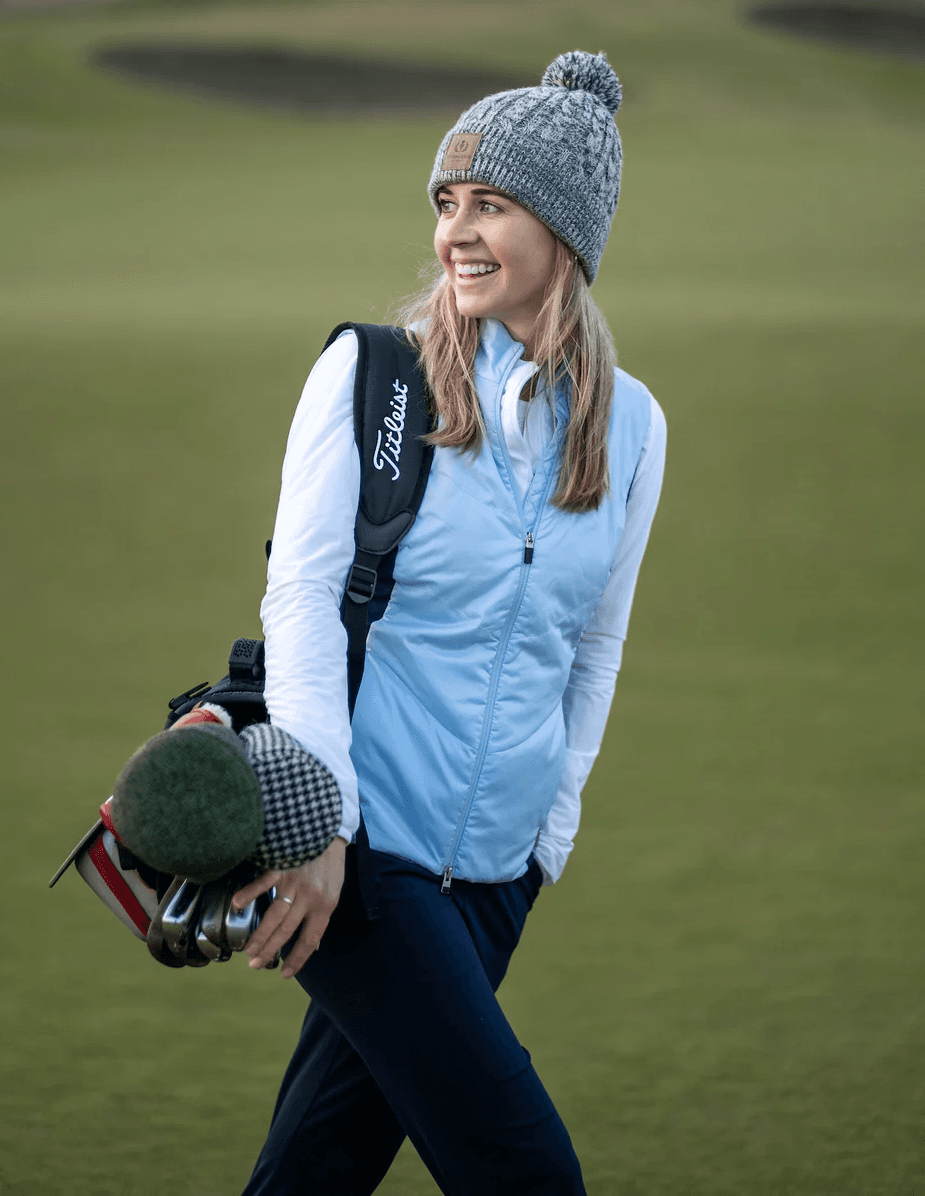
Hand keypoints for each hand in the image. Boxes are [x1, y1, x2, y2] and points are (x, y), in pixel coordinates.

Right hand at [232, 837, 346, 978]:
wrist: (329, 829)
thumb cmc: (329, 862)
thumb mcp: (334, 890)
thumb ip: (321, 914)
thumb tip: (314, 943)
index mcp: (325, 905)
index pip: (310, 939)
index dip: (298, 958)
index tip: (286, 974)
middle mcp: (310, 897)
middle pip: (287, 931)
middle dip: (270, 951)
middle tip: (256, 965)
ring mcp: (294, 882)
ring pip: (274, 915)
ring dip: (260, 935)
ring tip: (249, 951)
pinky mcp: (282, 867)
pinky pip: (263, 883)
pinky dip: (249, 894)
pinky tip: (238, 906)